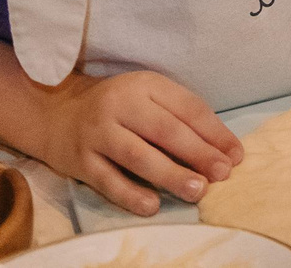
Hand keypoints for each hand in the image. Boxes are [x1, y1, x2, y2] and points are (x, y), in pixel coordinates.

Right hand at [32, 70, 242, 217]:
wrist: (55, 112)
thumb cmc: (117, 107)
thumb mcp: (148, 97)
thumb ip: (181, 118)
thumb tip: (222, 151)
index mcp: (145, 84)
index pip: (186, 107)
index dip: (214, 132)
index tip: (236, 155)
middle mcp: (120, 105)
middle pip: (165, 130)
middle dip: (198, 153)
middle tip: (222, 174)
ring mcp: (97, 133)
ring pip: (138, 156)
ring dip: (170, 174)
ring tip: (197, 190)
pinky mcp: (80, 160)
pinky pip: (107, 180)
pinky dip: (131, 194)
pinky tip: (152, 205)